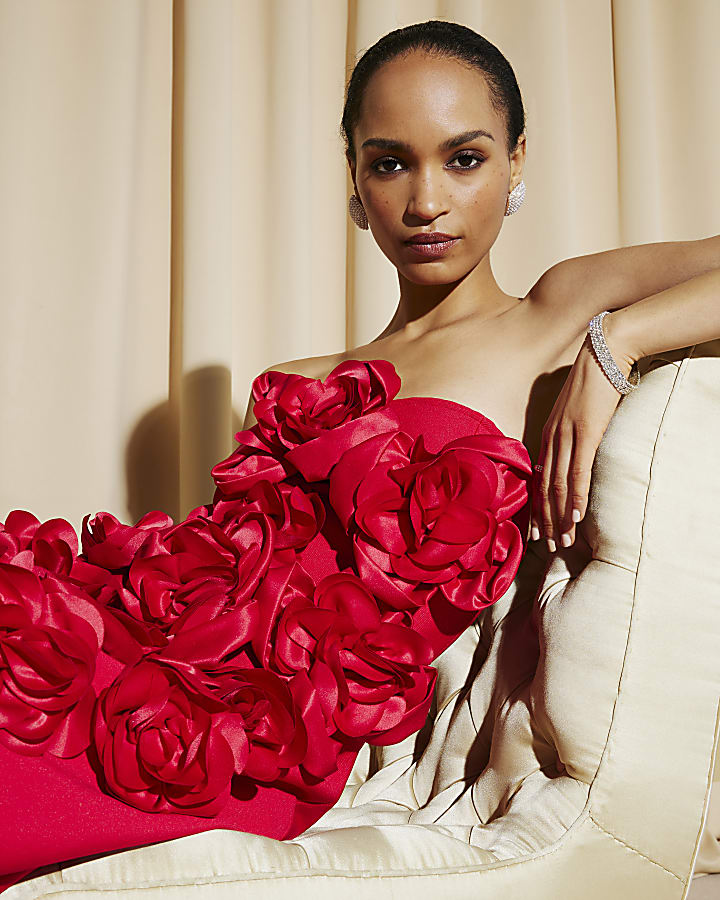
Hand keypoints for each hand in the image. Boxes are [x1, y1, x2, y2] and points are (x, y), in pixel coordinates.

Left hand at [530, 318, 634, 550]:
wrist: (604, 353)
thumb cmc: (593, 381)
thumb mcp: (575, 410)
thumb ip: (571, 432)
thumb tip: (574, 451)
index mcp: (548, 433)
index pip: (540, 478)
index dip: (538, 506)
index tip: (537, 530)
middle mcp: (551, 437)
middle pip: (545, 487)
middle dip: (546, 519)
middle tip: (548, 546)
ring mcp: (567, 436)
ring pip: (559, 485)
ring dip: (561, 516)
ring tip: (563, 541)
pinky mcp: (585, 433)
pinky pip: (578, 472)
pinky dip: (576, 496)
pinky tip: (576, 516)